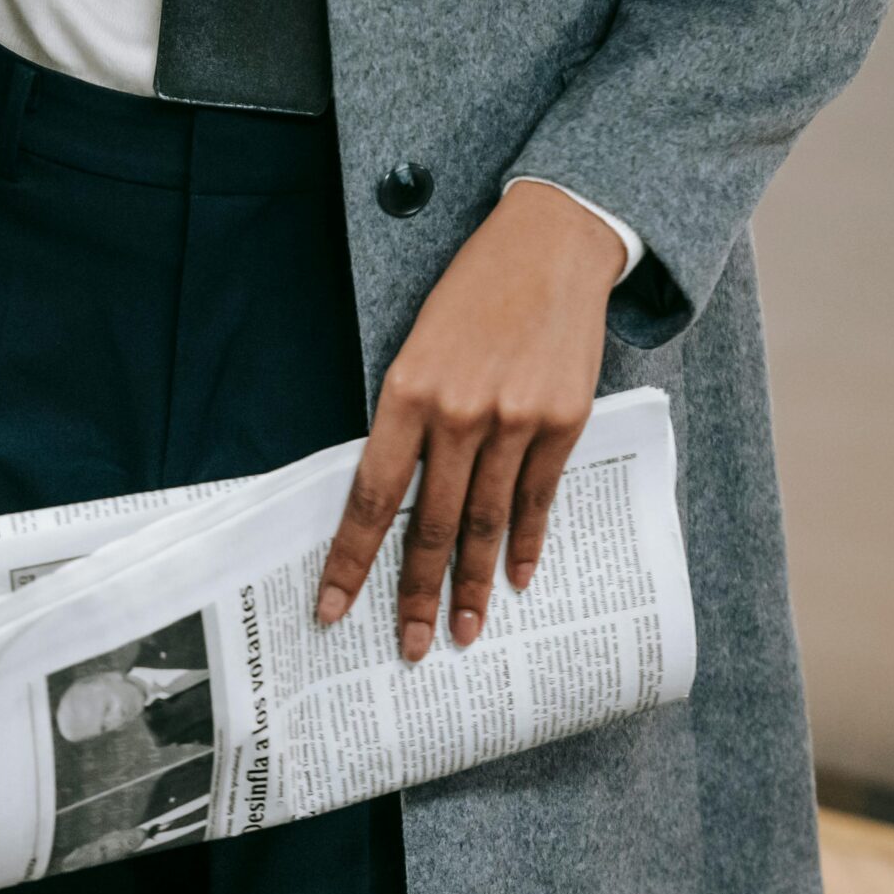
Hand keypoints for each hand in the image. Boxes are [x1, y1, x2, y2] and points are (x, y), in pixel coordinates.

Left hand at [316, 183, 623, 659]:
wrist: (550, 245)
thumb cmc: (472, 295)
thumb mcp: (418, 347)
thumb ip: (407, 420)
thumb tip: (393, 497)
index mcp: (407, 392)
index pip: (370, 498)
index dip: (349, 560)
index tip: (331, 609)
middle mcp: (459, 413)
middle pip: (429, 524)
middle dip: (415, 595)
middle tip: (409, 648)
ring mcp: (514, 420)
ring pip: (485, 523)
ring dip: (471, 586)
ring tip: (461, 634)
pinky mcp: (562, 421)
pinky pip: (538, 499)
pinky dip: (525, 544)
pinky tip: (515, 580)